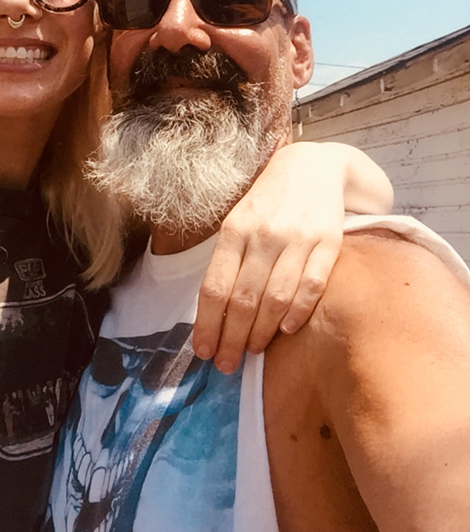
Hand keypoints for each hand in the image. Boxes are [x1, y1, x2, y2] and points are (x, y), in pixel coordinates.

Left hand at [193, 142, 356, 372]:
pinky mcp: (328, 242)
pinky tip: (287, 331)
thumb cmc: (268, 202)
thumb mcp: (239, 221)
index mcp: (234, 230)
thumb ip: (228, 260)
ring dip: (261, 332)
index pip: (214, 288)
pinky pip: (311, 286)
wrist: (315, 167)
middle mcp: (263, 235)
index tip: (202, 352)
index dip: (207, 325)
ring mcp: (297, 239)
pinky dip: (298, 313)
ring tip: (252, 351)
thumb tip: (214, 312)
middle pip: (243, 300)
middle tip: (226, 364)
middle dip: (231, 339)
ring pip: (275, 298)